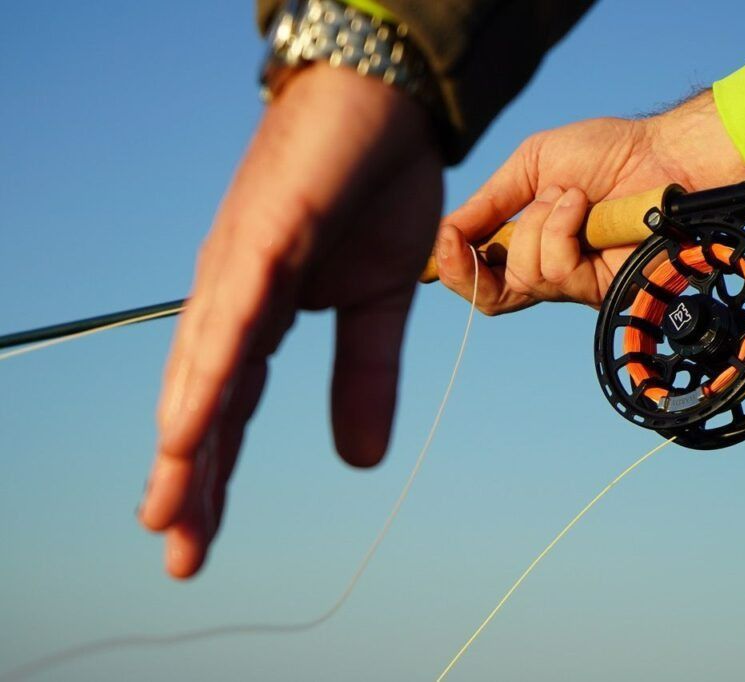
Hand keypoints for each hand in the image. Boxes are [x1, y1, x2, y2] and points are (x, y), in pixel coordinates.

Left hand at [138, 64, 442, 578]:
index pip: (231, 409)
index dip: (215, 475)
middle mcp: (233, 298)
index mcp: (262, 315)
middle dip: (188, 481)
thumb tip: (360, 461)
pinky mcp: (261, 235)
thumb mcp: (383, 303)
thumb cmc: (376, 189)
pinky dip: (206, 374)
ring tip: (165, 514)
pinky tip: (184, 428)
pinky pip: (230, 316)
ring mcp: (241, 266)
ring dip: (182, 443)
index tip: (199, 543)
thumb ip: (364, 376)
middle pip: (203, 402)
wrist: (388, 103)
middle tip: (177, 555)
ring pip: (202, 368)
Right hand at [435, 90, 744, 312]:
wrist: (662, 153)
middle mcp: (551, 273)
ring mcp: (578, 284)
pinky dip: (562, 228)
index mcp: (529, 245)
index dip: (455, 270)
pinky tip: (584, 207)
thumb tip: (444, 234)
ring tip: (570, 195)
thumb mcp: (530, 166)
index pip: (483, 281)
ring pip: (527, 276)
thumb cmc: (607, 154)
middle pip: (493, 298)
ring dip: (540, 225)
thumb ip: (488, 203)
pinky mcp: (604, 288)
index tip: (444, 240)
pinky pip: (558, 270)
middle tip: (481, 229)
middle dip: (475, 262)